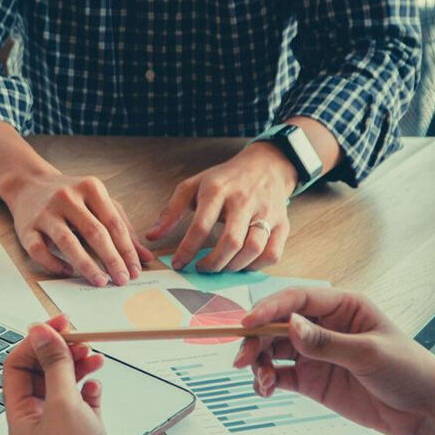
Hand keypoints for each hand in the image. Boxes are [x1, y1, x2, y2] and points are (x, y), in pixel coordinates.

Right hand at [3, 172, 154, 286]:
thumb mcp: (99, 202)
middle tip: (122, 280)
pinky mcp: (26, 228)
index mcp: (90, 188)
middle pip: (94, 232)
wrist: (28, 184)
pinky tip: (68, 272)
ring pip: (67, 242)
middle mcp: (67, 197)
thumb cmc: (71, 197)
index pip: (114, 223)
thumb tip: (145, 257)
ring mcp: (45, 212)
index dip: (127, 249)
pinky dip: (54, 264)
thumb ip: (123, 227)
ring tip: (100, 281)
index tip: (135, 270)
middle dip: (111, 259)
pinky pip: (39, 250)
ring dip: (86, 264)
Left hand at [3, 315, 151, 434]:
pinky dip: (89, 388)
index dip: (35, 343)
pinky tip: (96, 384)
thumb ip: (54, 364)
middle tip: (79, 337)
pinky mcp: (87, 433)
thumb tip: (41, 333)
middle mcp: (38, 422)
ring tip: (93, 355)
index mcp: (20, 418)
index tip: (58, 325)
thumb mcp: (63, 403)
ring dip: (77, 366)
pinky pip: (83, 400)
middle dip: (59, 352)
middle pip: (41, 373)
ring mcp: (63, 428)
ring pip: (64, 384)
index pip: (17, 368)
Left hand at [146, 142, 295, 271]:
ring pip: (253, 249)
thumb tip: (152, 236)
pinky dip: (256, 266)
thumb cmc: (225, 179)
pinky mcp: (283, 224)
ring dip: (234, 267)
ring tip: (221, 267)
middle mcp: (244, 200)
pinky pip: (272, 253)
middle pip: (230, 241)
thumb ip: (172, 211)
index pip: (200, 226)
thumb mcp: (194, 186)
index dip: (187, 250)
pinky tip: (242, 265)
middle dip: (213, 263)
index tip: (179, 264)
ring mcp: (267, 212)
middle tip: (202, 269)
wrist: (266, 165)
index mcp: (218, 190)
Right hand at [234, 288, 434, 434]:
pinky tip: (265, 389)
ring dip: (260, 363)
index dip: (269, 308)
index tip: (248, 323)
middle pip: (277, 324)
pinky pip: (279, 375)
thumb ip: (326, 342)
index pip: (297, 300)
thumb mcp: (369, 354)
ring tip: (262, 381)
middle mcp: (324, 327)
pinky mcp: (311, 380)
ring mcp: (315, 353)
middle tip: (243, 359)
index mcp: (343, 307)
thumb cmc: (409, 370)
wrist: (423, 411)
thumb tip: (290, 325)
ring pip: (273, 350)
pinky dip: (266, 381)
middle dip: (256, 340)